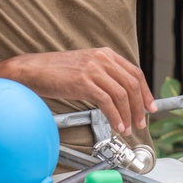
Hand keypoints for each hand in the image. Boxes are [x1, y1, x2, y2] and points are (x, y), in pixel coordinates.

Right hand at [6, 48, 155, 135]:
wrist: (33, 70)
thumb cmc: (56, 71)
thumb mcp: (86, 66)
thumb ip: (104, 74)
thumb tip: (121, 95)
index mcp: (105, 54)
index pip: (135, 73)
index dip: (145, 92)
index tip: (150, 107)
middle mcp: (102, 59)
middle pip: (132, 84)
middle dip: (140, 107)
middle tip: (141, 122)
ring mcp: (93, 69)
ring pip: (122, 95)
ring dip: (128, 115)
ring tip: (128, 128)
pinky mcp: (83, 82)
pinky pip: (107, 102)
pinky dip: (115, 117)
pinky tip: (116, 126)